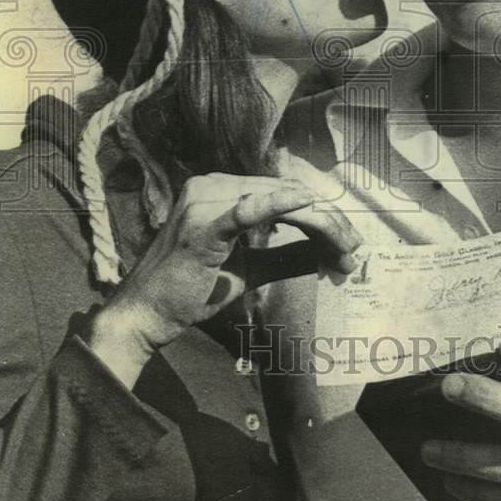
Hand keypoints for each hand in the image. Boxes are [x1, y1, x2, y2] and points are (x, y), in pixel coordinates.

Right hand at [87, 173, 360, 385]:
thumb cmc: (194, 290)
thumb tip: (326, 250)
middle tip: (354, 248)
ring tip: (344, 248)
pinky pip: (246, 210)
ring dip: (318, 223)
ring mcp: (205, 200)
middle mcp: (213, 184)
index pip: (284, 191)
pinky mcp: (201, 224)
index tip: (349, 242)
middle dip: (328, 220)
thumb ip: (285, 255)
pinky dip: (278, 205)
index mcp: (223, 189)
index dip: (322, 214)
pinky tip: (305, 204)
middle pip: (287, 192)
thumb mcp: (248, 268)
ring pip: (278, 200)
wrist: (145, 315)